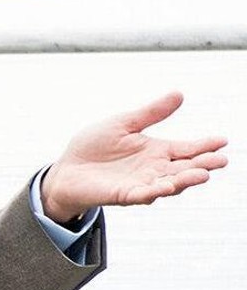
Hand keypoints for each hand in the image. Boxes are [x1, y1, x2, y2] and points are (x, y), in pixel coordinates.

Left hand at [40, 91, 228, 222]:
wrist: (67, 169)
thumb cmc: (94, 146)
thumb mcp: (123, 123)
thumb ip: (151, 113)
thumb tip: (179, 94)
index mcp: (156, 151)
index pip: (186, 148)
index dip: (204, 146)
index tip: (223, 141)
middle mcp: (154, 169)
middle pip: (185, 168)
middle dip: (203, 165)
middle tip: (220, 160)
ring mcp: (141, 184)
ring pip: (170, 184)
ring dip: (185, 180)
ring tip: (202, 174)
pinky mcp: (124, 195)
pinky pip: (143, 195)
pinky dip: (155, 191)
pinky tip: (167, 186)